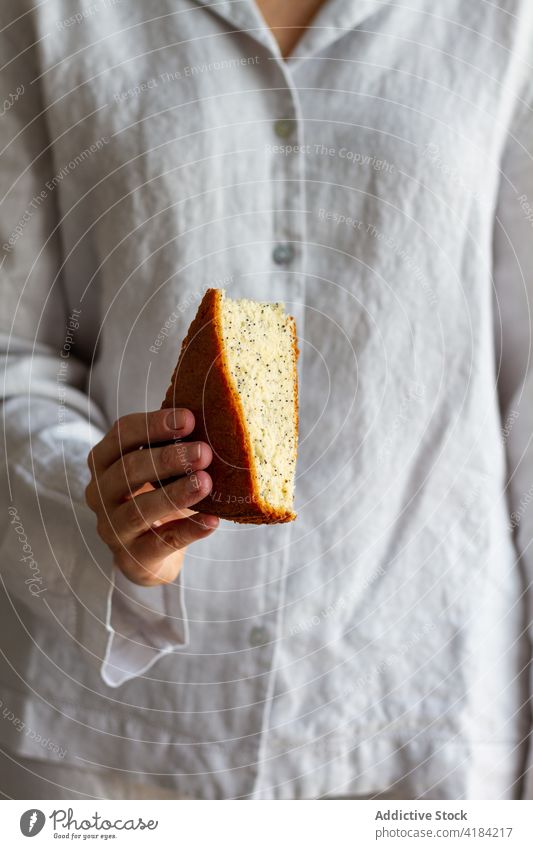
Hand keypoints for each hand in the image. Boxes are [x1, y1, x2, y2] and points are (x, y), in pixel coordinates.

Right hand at [85, 408, 217, 585]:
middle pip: (128, 470)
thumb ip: (173, 445)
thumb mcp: (157, 468)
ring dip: (174, 494)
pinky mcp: (132, 557)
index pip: (122, 434)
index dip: (154, 425)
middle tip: (204, 453)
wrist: (150, 553)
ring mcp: (112, 528)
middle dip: (168, 459)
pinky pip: (161, 543)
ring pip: (138, 510)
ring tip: (206, 483)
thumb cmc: (155, 496)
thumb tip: (212, 416)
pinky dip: (188, 531)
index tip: (190, 419)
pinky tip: (212, 522)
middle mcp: (100, 493)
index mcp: (104, 461)